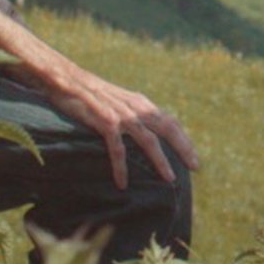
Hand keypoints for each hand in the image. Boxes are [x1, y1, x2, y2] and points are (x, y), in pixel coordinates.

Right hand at [44, 64, 201, 189]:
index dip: (184, 139)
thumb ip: (132, 113)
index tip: (194, 157)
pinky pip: (117, 149)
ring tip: (169, 179)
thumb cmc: (90, 94)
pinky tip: (122, 183)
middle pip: (167, 129)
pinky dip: (121, 167)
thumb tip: (145, 132)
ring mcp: (121, 114)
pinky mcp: (105, 122)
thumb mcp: (117, 101)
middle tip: (195, 167)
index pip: (170, 122)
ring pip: (148, 141)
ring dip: (161, 160)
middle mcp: (135, 107)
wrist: (67, 80)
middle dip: (184, 148)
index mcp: (140, 103)